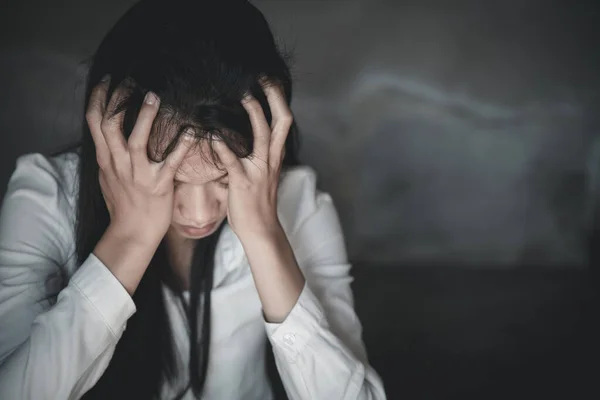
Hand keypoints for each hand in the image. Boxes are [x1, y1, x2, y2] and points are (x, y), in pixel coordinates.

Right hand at [86, 77, 193, 244]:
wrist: (132, 233)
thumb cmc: (123, 205)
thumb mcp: (107, 178)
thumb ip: (108, 156)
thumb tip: (106, 137)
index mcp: (106, 159)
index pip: (94, 122)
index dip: (98, 98)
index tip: (107, 79)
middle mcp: (118, 163)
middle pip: (109, 124)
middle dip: (117, 99)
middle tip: (129, 79)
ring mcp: (137, 174)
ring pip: (135, 140)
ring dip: (144, 116)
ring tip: (154, 96)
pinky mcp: (158, 184)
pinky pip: (170, 162)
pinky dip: (180, 146)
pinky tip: (190, 131)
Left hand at [213, 82, 292, 239]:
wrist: (260, 230)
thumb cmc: (257, 202)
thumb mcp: (262, 174)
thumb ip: (257, 155)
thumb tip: (244, 138)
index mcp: (275, 155)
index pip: (283, 121)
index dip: (278, 99)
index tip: (269, 80)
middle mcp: (271, 159)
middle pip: (281, 122)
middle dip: (275, 98)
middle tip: (263, 77)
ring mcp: (259, 170)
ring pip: (262, 136)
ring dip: (254, 114)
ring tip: (244, 96)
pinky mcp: (243, 182)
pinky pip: (233, 161)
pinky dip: (223, 147)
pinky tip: (212, 135)